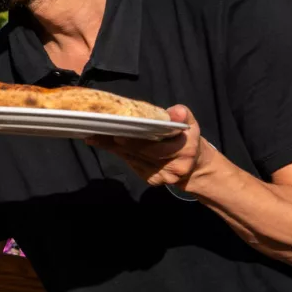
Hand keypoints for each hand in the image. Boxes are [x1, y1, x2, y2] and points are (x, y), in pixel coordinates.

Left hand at [86, 104, 208, 189]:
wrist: (195, 166)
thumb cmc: (187, 139)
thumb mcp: (189, 124)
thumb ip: (182, 115)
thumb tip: (176, 111)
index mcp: (186, 149)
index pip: (157, 146)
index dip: (137, 141)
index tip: (118, 134)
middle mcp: (175, 166)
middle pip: (141, 153)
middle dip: (119, 142)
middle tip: (99, 131)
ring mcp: (163, 176)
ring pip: (133, 158)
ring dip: (113, 147)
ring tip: (95, 136)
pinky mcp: (153, 180)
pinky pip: (133, 164)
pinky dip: (120, 153)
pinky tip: (106, 144)